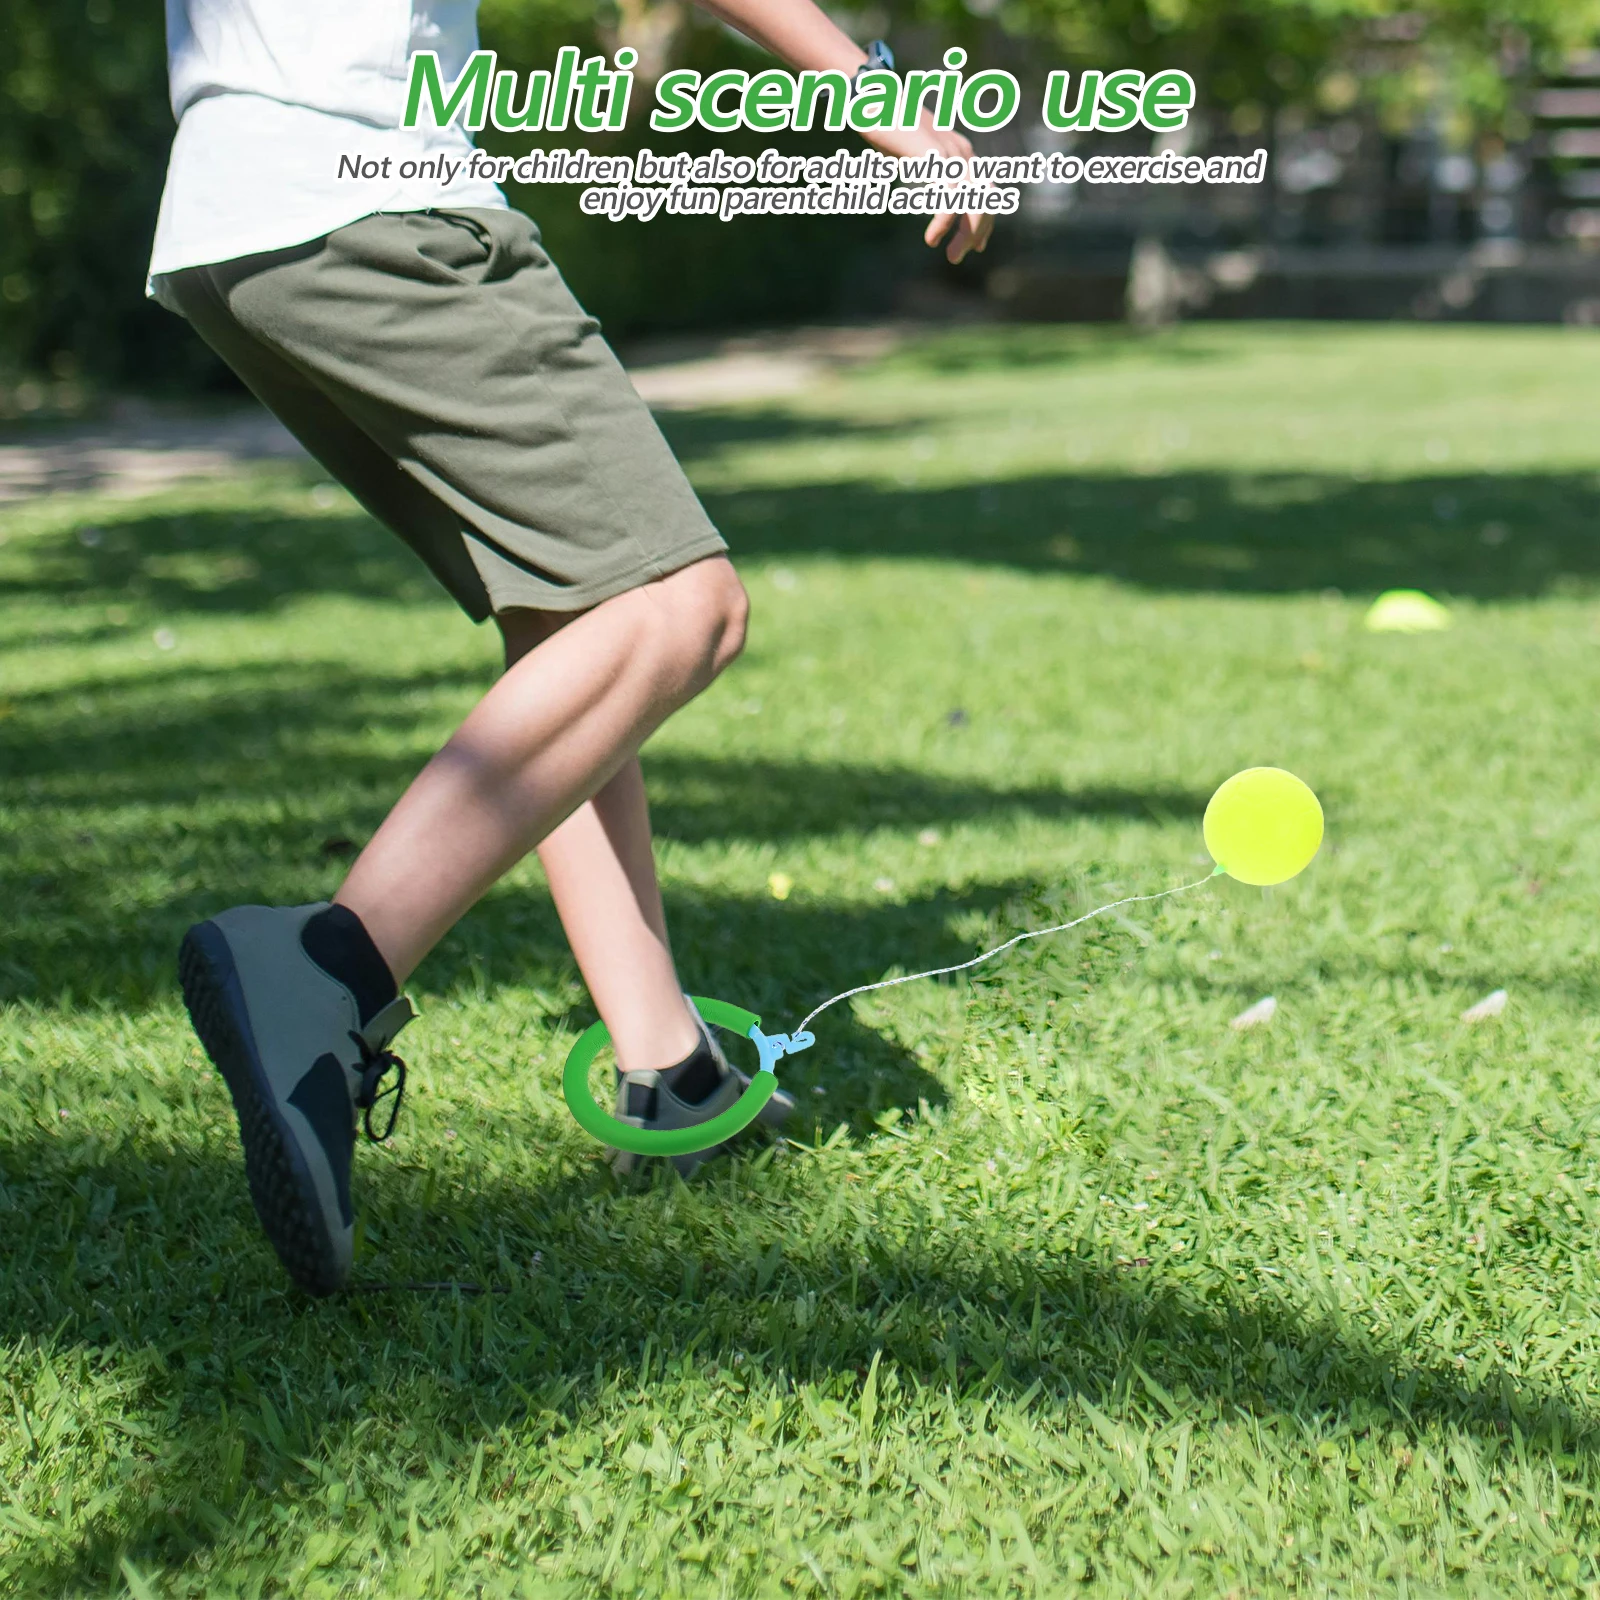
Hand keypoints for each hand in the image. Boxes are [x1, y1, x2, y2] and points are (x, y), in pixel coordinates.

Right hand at [863, 117, 994, 264]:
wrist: (873, 100)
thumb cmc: (889, 126)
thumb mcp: (915, 151)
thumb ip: (928, 168)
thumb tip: (927, 183)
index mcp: (961, 151)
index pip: (986, 191)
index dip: (985, 221)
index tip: (978, 247)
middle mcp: (962, 152)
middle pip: (984, 200)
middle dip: (975, 233)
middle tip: (958, 257)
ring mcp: (950, 153)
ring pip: (971, 202)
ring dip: (964, 234)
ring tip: (951, 256)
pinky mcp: (934, 157)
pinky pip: (948, 197)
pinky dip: (943, 222)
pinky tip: (933, 239)